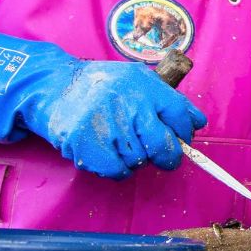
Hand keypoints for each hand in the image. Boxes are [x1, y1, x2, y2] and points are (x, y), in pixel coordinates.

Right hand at [0, 27, 206, 178]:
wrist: (52, 88)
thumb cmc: (100, 86)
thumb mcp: (136, 79)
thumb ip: (167, 99)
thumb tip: (198, 123)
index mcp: (144, 85)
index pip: (181, 116)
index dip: (185, 132)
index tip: (181, 137)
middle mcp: (128, 104)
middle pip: (165, 146)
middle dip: (169, 156)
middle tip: (163, 155)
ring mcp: (106, 125)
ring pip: (141, 161)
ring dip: (136, 158)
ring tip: (121, 142)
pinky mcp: (87, 145)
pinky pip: (118, 171)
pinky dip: (118, 169)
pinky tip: (109, 154)